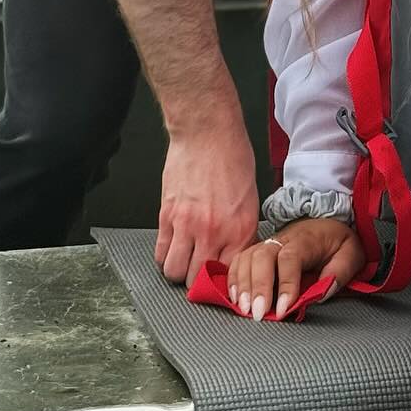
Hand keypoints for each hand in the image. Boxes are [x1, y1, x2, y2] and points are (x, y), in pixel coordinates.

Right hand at [154, 95, 258, 286]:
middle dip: (198, 280)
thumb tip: (234, 252)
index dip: (223, 279)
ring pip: (175, 272)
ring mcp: (188, 225)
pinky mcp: (167, 215)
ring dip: (179, 270)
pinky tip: (172, 246)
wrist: (207, 131)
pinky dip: (165, 255)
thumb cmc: (232, 155)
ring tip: (184, 259)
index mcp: (240, 228)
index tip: (219, 276)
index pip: (229, 274)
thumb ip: (241, 229)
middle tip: (199, 269)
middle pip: (198, 279)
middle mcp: (214, 231)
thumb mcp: (250, 196)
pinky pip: (160, 252)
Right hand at [226, 217, 367, 321]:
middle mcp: (283, 239)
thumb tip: (323, 292)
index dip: (286, 284)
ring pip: (248, 257)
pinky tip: (235, 297)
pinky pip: (240, 260)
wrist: (327, 221)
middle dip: (259, 286)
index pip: (291, 258)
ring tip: (245, 309)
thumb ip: (341, 271)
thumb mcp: (351, 252)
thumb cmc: (337, 241)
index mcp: (307, 239)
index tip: (284, 309)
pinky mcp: (260, 250)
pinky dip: (234, 278)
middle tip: (258, 313)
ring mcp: (269, 243)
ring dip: (243, 284)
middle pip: (263, 256)